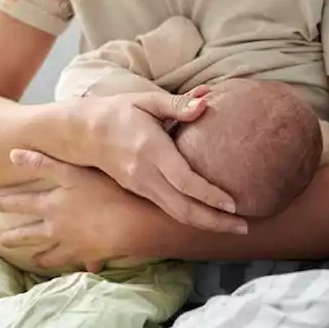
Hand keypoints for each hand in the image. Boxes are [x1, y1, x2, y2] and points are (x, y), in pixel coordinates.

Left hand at [0, 150, 150, 272]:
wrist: (131, 222)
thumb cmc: (103, 191)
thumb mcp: (71, 171)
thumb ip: (41, 162)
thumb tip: (12, 154)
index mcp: (50, 206)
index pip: (21, 204)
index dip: (5, 203)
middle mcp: (56, 229)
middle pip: (30, 234)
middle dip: (15, 237)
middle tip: (2, 241)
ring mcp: (72, 245)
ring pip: (51, 254)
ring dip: (41, 257)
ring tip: (34, 260)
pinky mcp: (90, 255)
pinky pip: (80, 262)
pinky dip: (79, 264)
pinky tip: (84, 268)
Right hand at [73, 88, 245, 234]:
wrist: (84, 132)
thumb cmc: (119, 111)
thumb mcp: (147, 100)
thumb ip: (178, 104)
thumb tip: (206, 101)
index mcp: (150, 150)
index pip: (184, 180)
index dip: (210, 195)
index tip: (234, 204)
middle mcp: (145, 174)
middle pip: (183, 208)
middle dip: (215, 221)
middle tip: (244, 227)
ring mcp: (141, 187)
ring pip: (176, 214)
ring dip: (206, 224)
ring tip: (234, 227)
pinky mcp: (140, 192)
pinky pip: (169, 209)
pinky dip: (191, 217)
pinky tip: (210, 217)